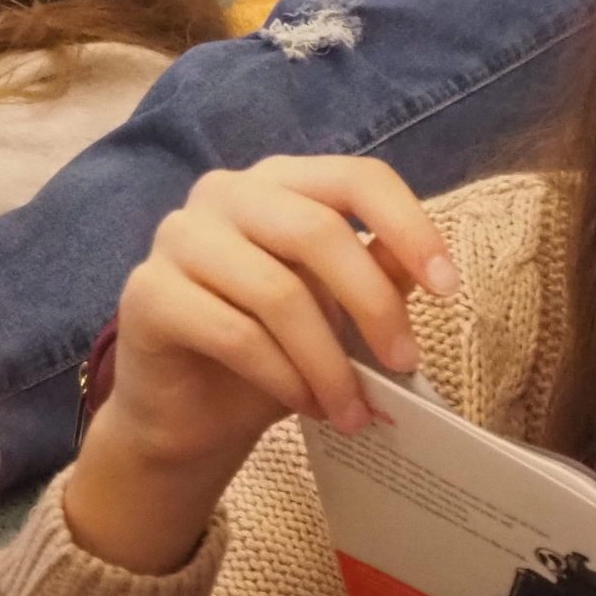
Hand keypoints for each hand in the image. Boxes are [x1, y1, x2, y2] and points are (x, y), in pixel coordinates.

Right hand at [64, 158, 456, 572]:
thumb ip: (378, 273)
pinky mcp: (147, 294)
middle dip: (373, 305)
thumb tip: (431, 271)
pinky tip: (307, 405)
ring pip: (279, 292)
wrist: (187, 417)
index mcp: (282, 179)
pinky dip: (284, 376)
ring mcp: (180, 237)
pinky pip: (234, 333)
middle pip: (320, 232)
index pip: (358, 178)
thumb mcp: (338, 308)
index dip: (410, 227)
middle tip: (404, 364)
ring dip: (329, 361)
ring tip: (354, 409)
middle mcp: (226, 192)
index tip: (448, 286)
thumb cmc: (272, 350)